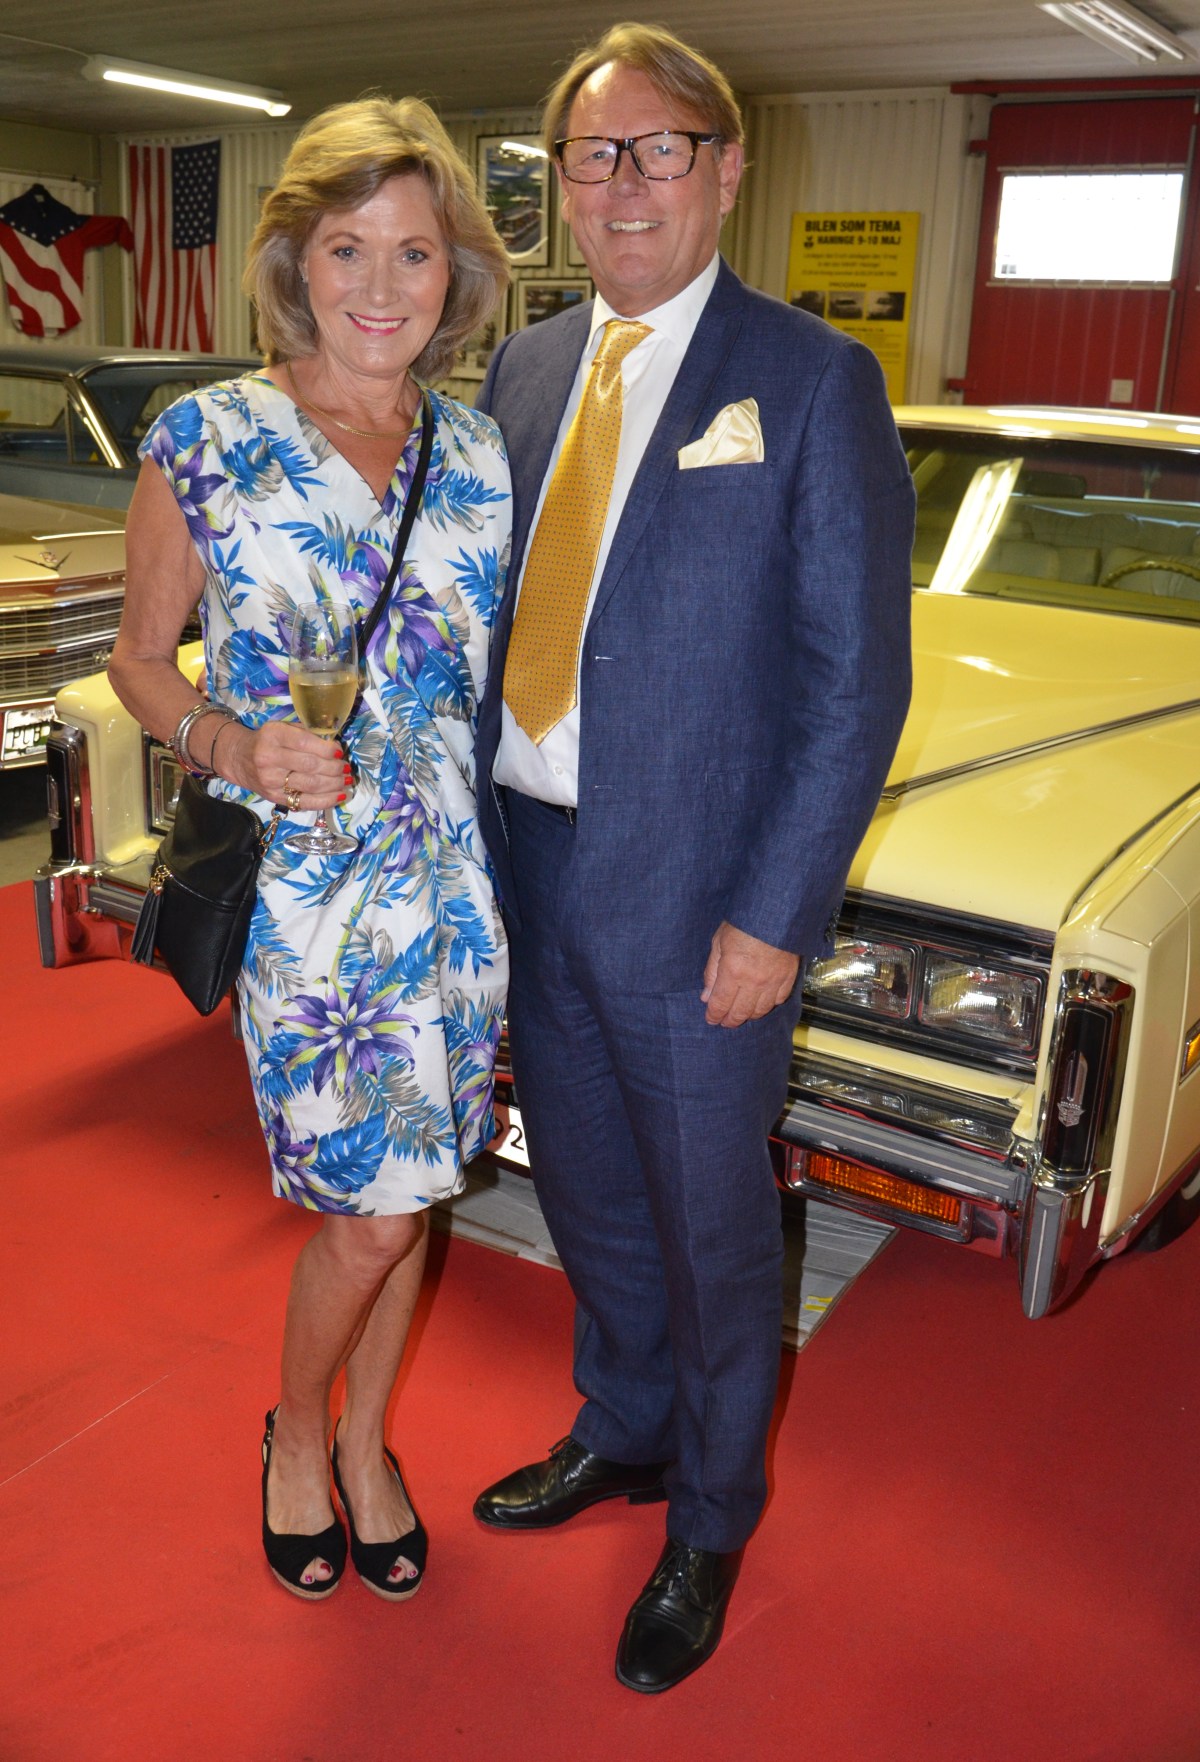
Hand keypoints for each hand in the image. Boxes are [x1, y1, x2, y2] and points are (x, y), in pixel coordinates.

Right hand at [221, 718, 349, 809]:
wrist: (241, 759)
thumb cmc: (269, 740)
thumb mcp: (283, 728)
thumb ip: (308, 733)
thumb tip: (336, 746)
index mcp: (273, 735)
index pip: (304, 742)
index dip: (327, 749)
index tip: (339, 751)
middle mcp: (269, 758)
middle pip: (310, 765)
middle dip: (335, 768)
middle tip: (346, 767)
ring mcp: (271, 781)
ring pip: (311, 785)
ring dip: (335, 784)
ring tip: (346, 780)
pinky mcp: (275, 798)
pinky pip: (306, 802)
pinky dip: (327, 800)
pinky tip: (340, 795)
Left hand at [701, 922, 799, 1028]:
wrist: (776, 912)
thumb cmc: (744, 923)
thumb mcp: (719, 942)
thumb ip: (711, 972)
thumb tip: (706, 996)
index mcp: (733, 972)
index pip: (720, 1004)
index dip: (714, 1015)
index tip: (711, 1019)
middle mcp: (753, 982)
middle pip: (740, 1012)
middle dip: (729, 1020)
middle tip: (724, 1021)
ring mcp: (773, 982)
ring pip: (760, 1011)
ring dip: (748, 1015)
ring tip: (740, 1014)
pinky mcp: (788, 978)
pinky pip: (778, 1001)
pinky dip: (768, 1005)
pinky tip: (760, 1003)